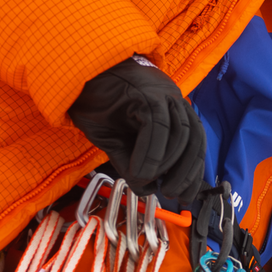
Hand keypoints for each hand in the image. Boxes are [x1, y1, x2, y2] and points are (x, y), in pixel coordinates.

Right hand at [68, 55, 205, 204]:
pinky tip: (139, 170)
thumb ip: (132, 163)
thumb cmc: (98, 103)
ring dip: (167, 164)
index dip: (193, 172)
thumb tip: (146, 190)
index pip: (195, 143)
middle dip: (185, 172)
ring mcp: (162, 94)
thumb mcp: (116, 141)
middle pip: (193, 139)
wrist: (77, 75)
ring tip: (150, 182)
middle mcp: (173, 100)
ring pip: (179, 133)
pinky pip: (156, 127)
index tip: (187, 196)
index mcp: (172, 110)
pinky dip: (150, 153)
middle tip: (171, 193)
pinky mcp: (146, 93)